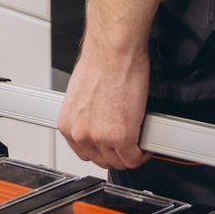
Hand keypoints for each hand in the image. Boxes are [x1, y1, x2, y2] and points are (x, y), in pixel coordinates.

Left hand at [57, 44, 150, 170]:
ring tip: (139, 143)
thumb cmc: (101, 62)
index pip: (84, 152)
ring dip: (131, 154)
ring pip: (120, 162)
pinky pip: (135, 157)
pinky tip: (146, 144)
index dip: (101, 150)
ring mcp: (101, 138)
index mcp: (68, 124)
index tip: (111, 146)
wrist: (113, 51)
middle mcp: (81, 134)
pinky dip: (143, 153)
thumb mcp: (82, 95)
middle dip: (116, 154)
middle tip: (128, 145)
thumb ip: (87, 114)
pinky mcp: (123, 137)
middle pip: (101, 160)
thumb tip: (97, 119)